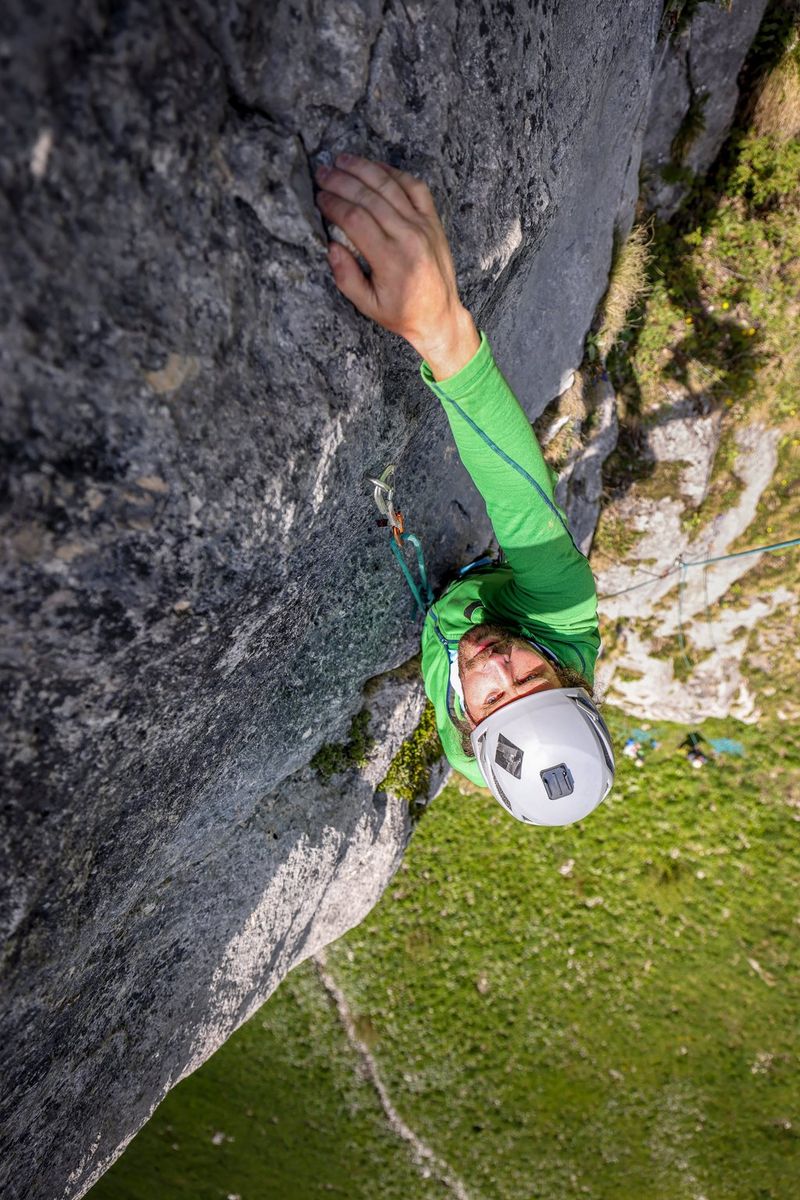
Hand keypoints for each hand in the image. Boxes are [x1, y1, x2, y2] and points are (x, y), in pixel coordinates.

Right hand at [315, 154, 479, 379]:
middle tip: (322, 172)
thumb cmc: (401, 313)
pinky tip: (375, 167)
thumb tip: (331, 245)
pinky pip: (415, 187)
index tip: (319, 197)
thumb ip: (346, 277)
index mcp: (390, 260)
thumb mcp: (367, 306)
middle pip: (370, 197)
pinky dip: (394, 173)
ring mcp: (424, 226)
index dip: (334, 204)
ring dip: (364, 169)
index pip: (355, 219)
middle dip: (342, 182)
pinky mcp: (433, 221)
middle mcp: (409, 237)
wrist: (440, 316)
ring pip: (390, 186)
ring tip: (341, 160)